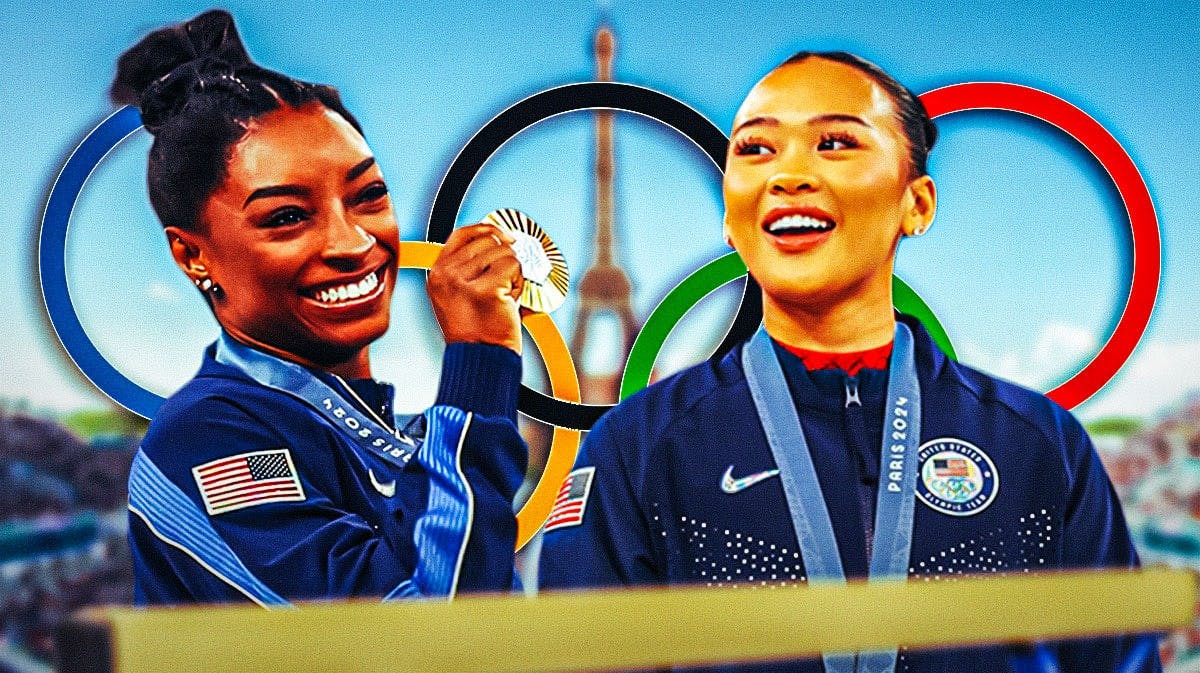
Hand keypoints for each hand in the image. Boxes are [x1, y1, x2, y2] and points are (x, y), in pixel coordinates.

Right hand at [427, 223, 524, 353]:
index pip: (462, 234)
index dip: (487, 230)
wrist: (479, 360)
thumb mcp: (458, 295)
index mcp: (437, 274)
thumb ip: (468, 267)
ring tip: (502, 296)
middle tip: (501, 284)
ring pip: (503, 253)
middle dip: (503, 259)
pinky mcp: (485, 290)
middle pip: (487, 240)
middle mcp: (446, 275)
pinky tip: (508, 300)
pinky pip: (513, 267)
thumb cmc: (475, 333)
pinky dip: (518, 283)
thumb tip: (495, 240)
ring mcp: (463, 282)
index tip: (503, 236)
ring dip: (511, 273)